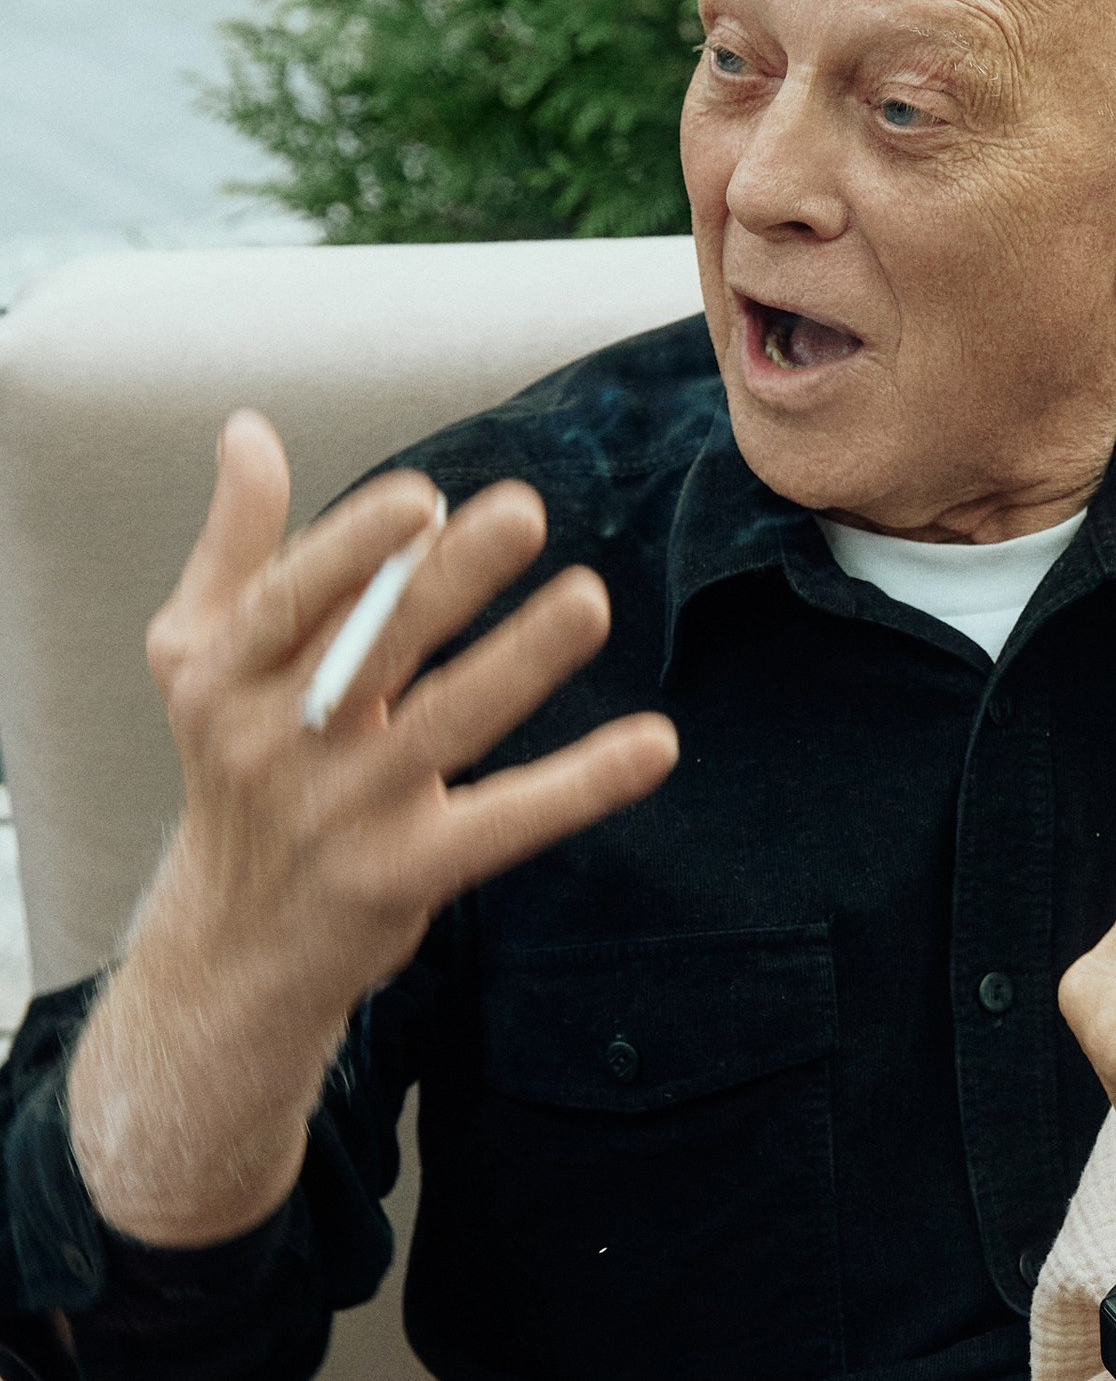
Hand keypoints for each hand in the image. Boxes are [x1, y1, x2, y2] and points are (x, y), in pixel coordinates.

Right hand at [69, 411, 677, 1244]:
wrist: (230, 950)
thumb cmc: (233, 776)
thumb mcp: (198, 663)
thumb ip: (235, 547)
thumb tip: (249, 430)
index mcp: (230, 675)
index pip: (293, 600)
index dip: (354, 548)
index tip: (423, 499)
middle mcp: (279, 742)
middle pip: (375, 648)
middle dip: (449, 581)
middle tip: (523, 513)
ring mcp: (343, 814)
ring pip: (446, 725)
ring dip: (522, 662)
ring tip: (590, 601)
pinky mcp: (403, 876)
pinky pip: (504, 823)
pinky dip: (580, 785)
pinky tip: (652, 743)